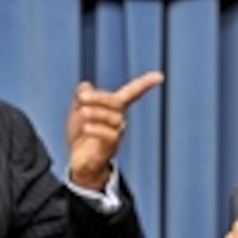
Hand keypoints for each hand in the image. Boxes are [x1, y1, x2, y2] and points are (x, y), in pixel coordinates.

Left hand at [66, 70, 163, 189]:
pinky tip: (86, 127)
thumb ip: (81, 97)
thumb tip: (85, 86)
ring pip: (113, 117)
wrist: (78, 161)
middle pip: (116, 102)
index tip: (159, 76)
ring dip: (95, 113)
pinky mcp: (112, 147)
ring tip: (81, 114)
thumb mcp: (77, 111)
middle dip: (99, 97)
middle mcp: (120, 119)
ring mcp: (117, 133)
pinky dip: (96, 129)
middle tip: (82, 98)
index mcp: (114, 108)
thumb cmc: (81, 134)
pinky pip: (110, 135)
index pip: (132, 92)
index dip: (145, 84)